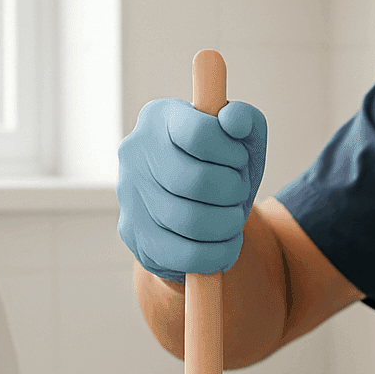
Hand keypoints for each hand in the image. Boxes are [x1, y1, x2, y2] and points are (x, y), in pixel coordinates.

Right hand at [117, 97, 267, 278]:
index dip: (232, 153)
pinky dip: (219, 253)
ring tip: (233, 217)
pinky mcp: (135, 237)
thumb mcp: (240, 140)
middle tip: (237, 192)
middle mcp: (135, 153)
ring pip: (192, 222)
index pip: (200, 134)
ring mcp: (129, 197)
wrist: (197, 210)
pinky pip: (187, 255)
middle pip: (197, 182)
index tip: (239, 160)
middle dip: (232, 192)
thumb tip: (233, 120)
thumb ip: (244, 121)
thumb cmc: (221, 167)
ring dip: (229, 224)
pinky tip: (226, 242)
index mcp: (159, 119)